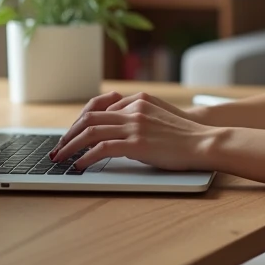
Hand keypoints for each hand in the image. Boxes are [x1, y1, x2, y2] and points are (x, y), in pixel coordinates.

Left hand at [49, 91, 215, 170]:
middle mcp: (134, 109)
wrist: (205, 141)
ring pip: (91, 131)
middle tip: (59, 148)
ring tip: (61, 158)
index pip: (99, 107)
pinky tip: (79, 165)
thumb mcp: (160, 116)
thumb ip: (140, 117)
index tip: (71, 135)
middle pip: (89, 118)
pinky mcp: (137, 143)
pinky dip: (86, 157)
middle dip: (69, 134)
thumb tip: (119, 132)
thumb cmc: (186, 135)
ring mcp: (135, 125)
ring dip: (71, 146)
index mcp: (138, 100)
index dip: (80, 122)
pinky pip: (102, 148)